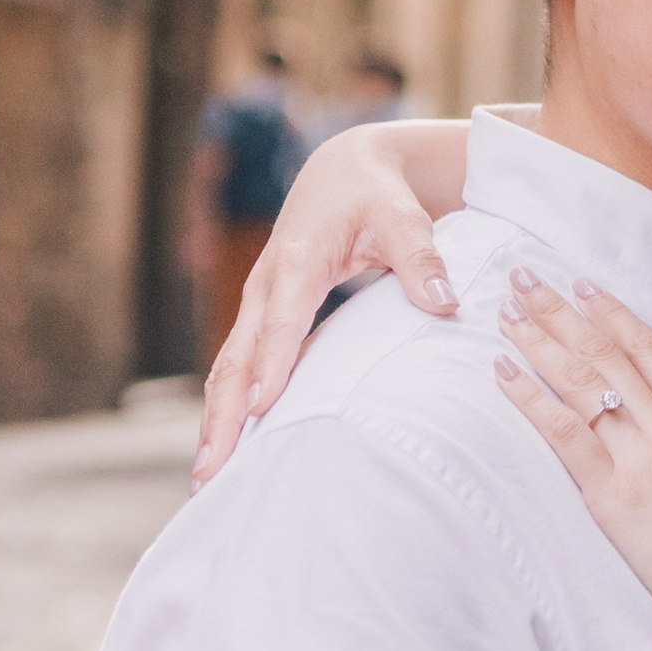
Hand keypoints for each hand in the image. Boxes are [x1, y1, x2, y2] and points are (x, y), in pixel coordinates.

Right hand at [192, 122, 462, 482]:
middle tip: (213, 472)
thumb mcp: (404, 218)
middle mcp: (266, 285)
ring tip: (206, 480)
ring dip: (215, 422)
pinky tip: (225, 450)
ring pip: (227, 368)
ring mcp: (258, 303)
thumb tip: (445, 304)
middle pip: (237, 357)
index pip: (283, 321)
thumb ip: (422, 260)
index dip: (272, 364)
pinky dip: (227, 408)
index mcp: (299, 259)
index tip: (261, 410)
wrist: (342, 170)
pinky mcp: (261, 316)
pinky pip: (237, 366)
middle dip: (223, 415)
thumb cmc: (375, 196)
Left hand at [496, 276, 651, 650]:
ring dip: (537, 339)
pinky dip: (529, 398)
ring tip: (504, 310)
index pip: (649, 348)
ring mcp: (639, 458)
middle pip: (604, 352)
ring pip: (578, 381)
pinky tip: (503, 371)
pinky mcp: (612, 497)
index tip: (582, 284)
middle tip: (524, 275)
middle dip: (560, 310)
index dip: (611, 311)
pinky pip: (562, 434)